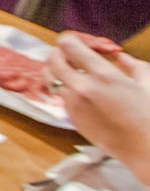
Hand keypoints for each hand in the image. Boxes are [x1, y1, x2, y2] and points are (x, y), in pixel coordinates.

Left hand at [50, 36, 149, 177]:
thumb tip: (120, 57)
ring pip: (50, 77)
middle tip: (78, 56)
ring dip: (60, 70)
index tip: (84, 43)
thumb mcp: (149, 83)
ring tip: (76, 72)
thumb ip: (133, 65)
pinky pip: (60, 96)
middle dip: (63, 52)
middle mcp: (82, 88)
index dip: (73, 39)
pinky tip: (85, 92)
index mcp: (103, 76)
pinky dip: (67, 89)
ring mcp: (74, 104)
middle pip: (52, 58)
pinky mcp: (72, 118)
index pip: (68, 44)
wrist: (146, 151)